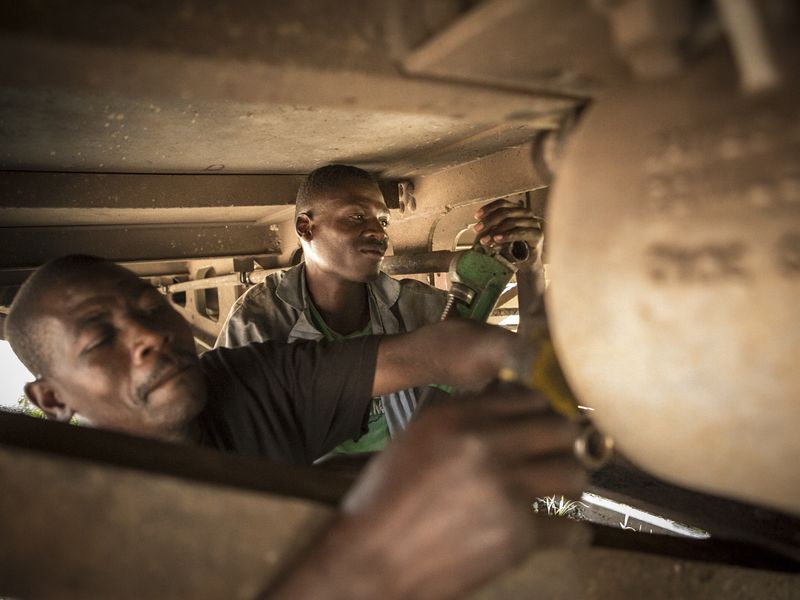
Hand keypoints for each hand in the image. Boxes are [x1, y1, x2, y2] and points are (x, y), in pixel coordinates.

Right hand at [270, 386, 583, 599]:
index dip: (541, 410)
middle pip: (560, 430)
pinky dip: (568, 532)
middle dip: (562, 442)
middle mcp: (484, 447)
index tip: (543, 421)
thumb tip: (506, 408)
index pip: (528, 398)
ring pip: (572, 473)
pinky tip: (559, 531)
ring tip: (556, 490)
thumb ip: (460, 419)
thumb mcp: (414, 440)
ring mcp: (504, 491)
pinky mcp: (517, 535)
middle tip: (556, 453)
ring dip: (568, 483)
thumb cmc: (384, 503)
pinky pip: (569, 528)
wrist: (370, 561)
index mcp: (456, 419)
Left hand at [473, 198, 542, 259]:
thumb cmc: (511, 247)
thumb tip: (478, 225)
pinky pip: (520, 232)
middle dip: (489, 221)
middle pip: (505, 212)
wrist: (525, 263)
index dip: (488, 208)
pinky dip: (507, 236)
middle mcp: (526, 213)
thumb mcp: (498, 234)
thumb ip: (491, 228)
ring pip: (511, 222)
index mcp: (516, 209)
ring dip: (495, 231)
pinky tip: (497, 240)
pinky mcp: (537, 234)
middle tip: (477, 229)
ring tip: (485, 239)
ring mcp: (533, 223)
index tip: (476, 217)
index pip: (502, 203)